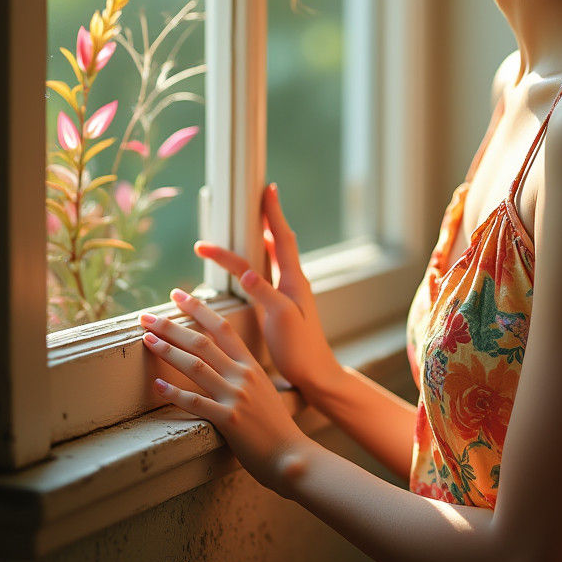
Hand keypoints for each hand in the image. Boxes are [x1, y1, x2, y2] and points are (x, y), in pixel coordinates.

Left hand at [140, 288, 304, 491]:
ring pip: (197, 366)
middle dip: (172, 326)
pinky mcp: (229, 420)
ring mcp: (236, 396)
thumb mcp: (263, 390)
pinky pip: (197, 402)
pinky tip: (157, 385)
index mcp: (251, 364)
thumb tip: (223, 365)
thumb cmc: (275, 426)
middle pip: (203, 342)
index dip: (199, 309)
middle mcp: (243, 375)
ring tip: (147, 340)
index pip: (222, 328)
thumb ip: (244, 375)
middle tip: (147, 316)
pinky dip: (175, 393)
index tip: (179, 296)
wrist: (290, 455)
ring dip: (169, 351)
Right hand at [193, 183, 342, 399]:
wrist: (315, 373)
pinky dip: (260, 257)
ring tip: (251, 220)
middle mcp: (294, 280)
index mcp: (294, 280)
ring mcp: (290, 291)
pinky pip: (270, 270)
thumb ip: (264, 294)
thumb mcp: (281, 320)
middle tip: (259, 195)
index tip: (268, 188)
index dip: (274, 213)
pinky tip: (254, 260)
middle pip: (279, 239)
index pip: (282, 237)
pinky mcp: (283, 303)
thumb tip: (245, 270)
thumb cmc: (300, 349)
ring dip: (263, 236)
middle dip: (267, 218)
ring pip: (275, 254)